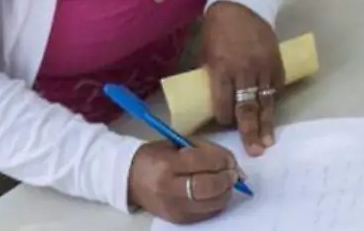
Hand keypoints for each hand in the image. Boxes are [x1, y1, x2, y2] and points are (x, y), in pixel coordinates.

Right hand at [127, 140, 242, 223]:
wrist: (130, 180)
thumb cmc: (154, 158)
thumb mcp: (174, 145)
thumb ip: (203, 150)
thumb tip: (230, 162)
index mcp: (166, 164)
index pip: (201, 162)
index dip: (221, 160)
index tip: (230, 159)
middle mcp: (170, 189)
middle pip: (209, 187)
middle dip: (227, 178)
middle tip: (233, 172)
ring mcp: (175, 207)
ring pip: (213, 203)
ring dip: (226, 192)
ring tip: (226, 182)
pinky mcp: (180, 219)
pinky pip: (208, 213)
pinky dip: (217, 202)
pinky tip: (215, 193)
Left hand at [201, 0, 284, 154]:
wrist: (241, 4)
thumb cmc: (217, 28)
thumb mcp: (206, 51)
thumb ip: (213, 74)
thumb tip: (215, 98)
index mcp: (222, 66)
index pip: (223, 101)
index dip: (223, 116)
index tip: (224, 125)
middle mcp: (244, 70)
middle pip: (247, 106)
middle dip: (250, 130)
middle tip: (255, 151)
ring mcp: (263, 67)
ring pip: (265, 101)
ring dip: (267, 123)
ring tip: (268, 142)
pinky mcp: (276, 62)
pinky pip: (276, 87)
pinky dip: (273, 100)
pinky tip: (273, 115)